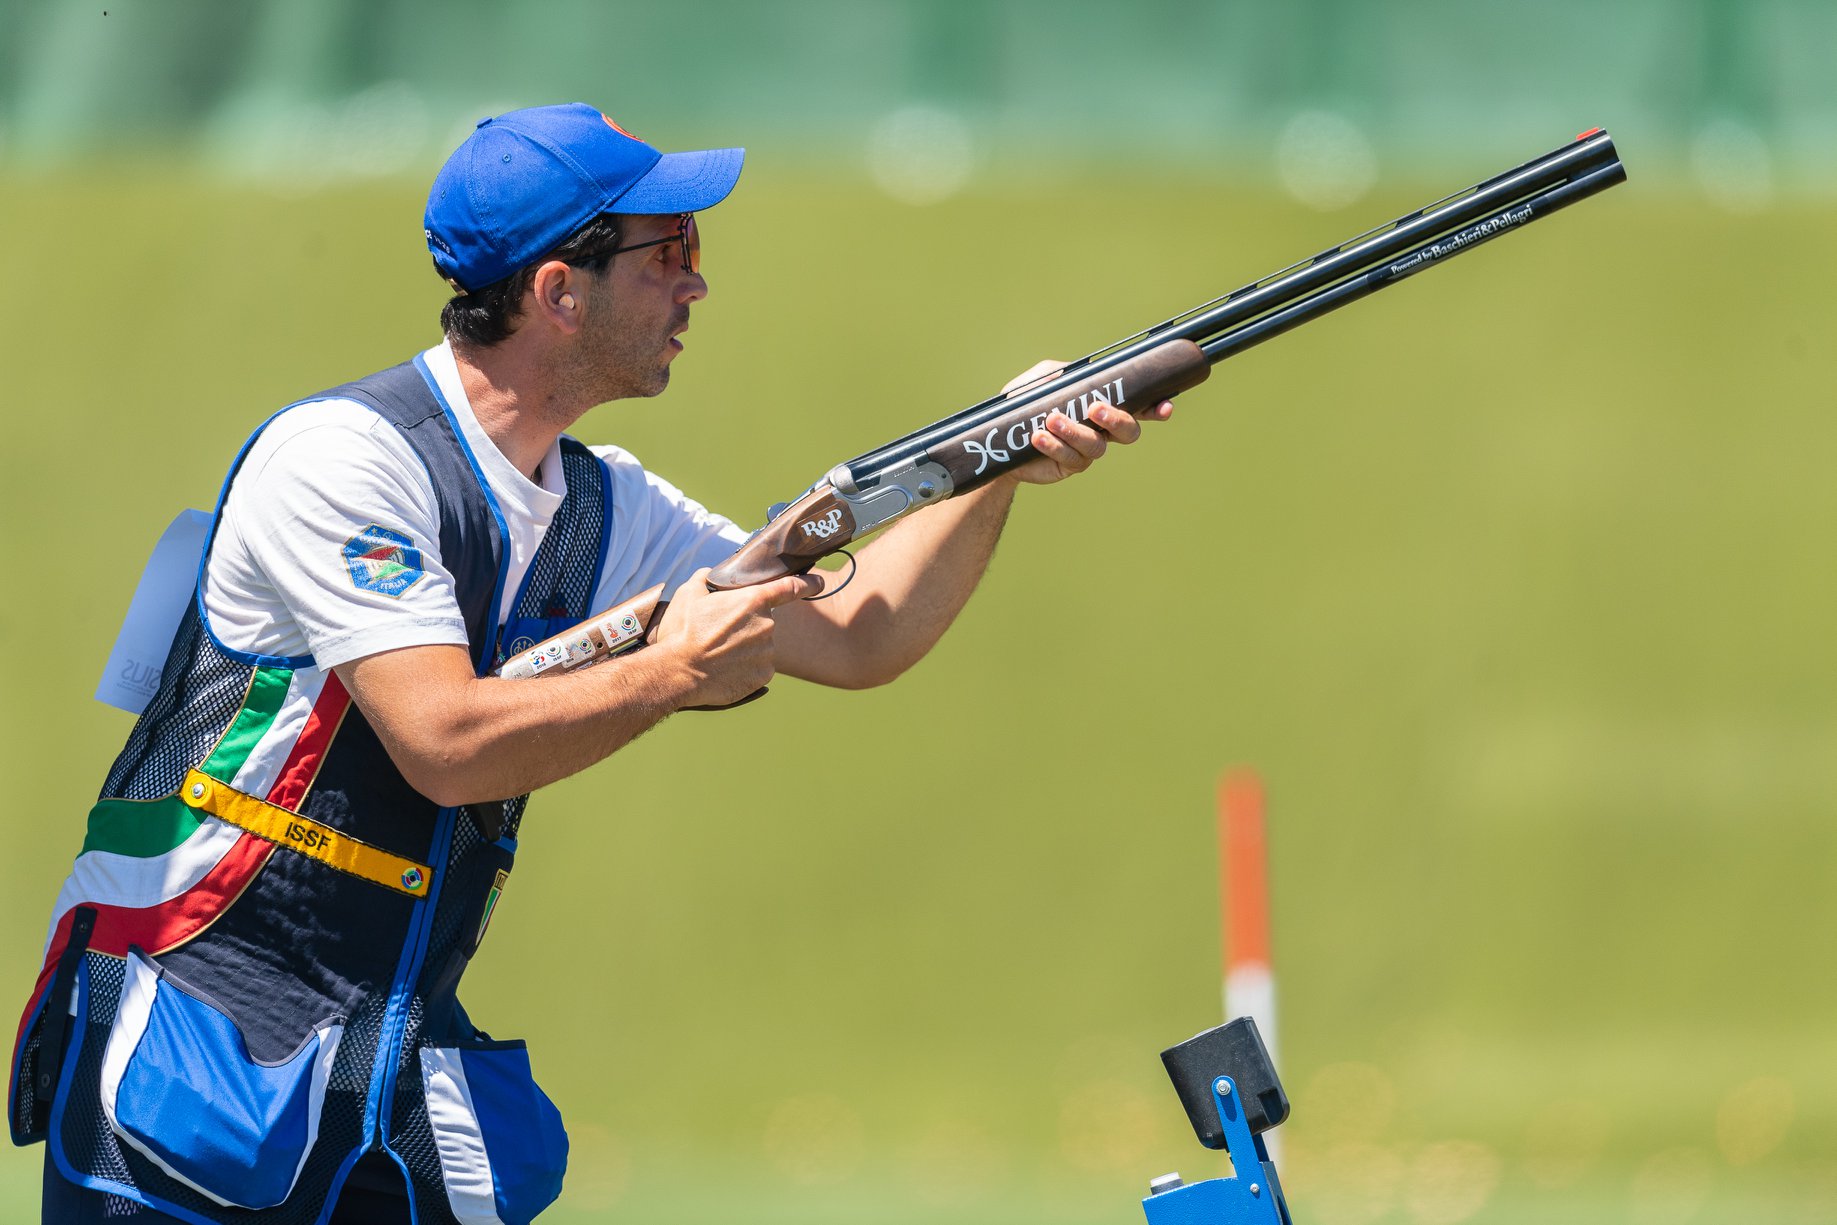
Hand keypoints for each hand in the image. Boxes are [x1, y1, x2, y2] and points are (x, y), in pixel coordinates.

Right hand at [651, 568, 824, 707]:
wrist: (678, 673)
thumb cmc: (682, 632)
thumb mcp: (688, 593)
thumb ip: (705, 578)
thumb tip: (709, 574)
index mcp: (753, 600)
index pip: (791, 587)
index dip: (808, 583)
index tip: (819, 581)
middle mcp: (767, 625)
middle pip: (765, 621)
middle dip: (748, 625)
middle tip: (722, 633)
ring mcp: (767, 652)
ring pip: (762, 645)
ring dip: (746, 647)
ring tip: (719, 653)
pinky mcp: (764, 675)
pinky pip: (760, 666)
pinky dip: (746, 667)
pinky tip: (726, 668)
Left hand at [997, 359, 1174, 486]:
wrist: (999, 440)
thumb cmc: (1024, 406)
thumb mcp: (1040, 381)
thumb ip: (1060, 374)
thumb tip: (1075, 375)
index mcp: (1101, 406)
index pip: (1136, 406)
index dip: (1155, 408)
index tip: (1165, 406)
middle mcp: (1100, 429)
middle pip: (1128, 431)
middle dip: (1117, 420)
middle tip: (1095, 408)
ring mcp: (1086, 450)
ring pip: (1097, 446)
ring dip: (1075, 431)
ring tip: (1051, 420)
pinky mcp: (1069, 465)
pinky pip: (1071, 458)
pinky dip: (1054, 445)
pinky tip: (1038, 437)